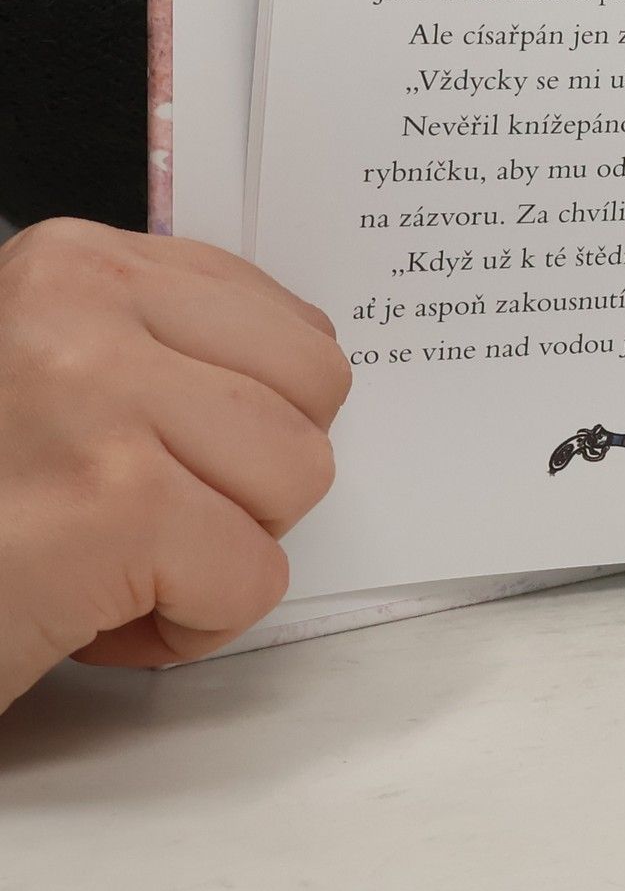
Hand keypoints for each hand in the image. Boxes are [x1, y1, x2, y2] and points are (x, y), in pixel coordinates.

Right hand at [0, 220, 349, 710]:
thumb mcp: (46, 376)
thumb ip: (158, 349)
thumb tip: (306, 368)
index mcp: (73, 264)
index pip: (286, 321)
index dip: (253, 419)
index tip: (166, 461)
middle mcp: (80, 308)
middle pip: (312, 390)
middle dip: (252, 481)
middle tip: (147, 524)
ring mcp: (94, 400)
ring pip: (298, 476)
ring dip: (223, 553)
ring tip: (113, 569)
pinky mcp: (109, 510)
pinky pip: (253, 577)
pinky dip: (192, 626)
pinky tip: (92, 623)